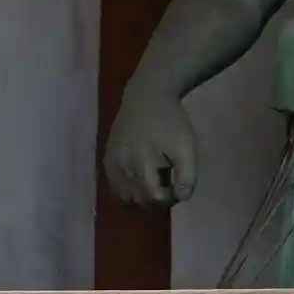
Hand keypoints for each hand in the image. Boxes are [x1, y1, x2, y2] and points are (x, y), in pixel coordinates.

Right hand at [104, 87, 196, 206]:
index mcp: (141, 160)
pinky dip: (126, 188)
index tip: (178, 190)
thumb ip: (187, 176)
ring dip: (140, 195)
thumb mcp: (186, 146)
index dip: (168, 199)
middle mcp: (121, 163)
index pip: (153, 196)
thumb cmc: (170, 121)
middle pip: (137, 198)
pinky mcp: (106, 157)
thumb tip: (182, 198)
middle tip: (167, 186)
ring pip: (123, 195)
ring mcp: (111, 161)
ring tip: (154, 182)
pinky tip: (139, 180)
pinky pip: (113, 184)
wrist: (147, 95)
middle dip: (154, 198)